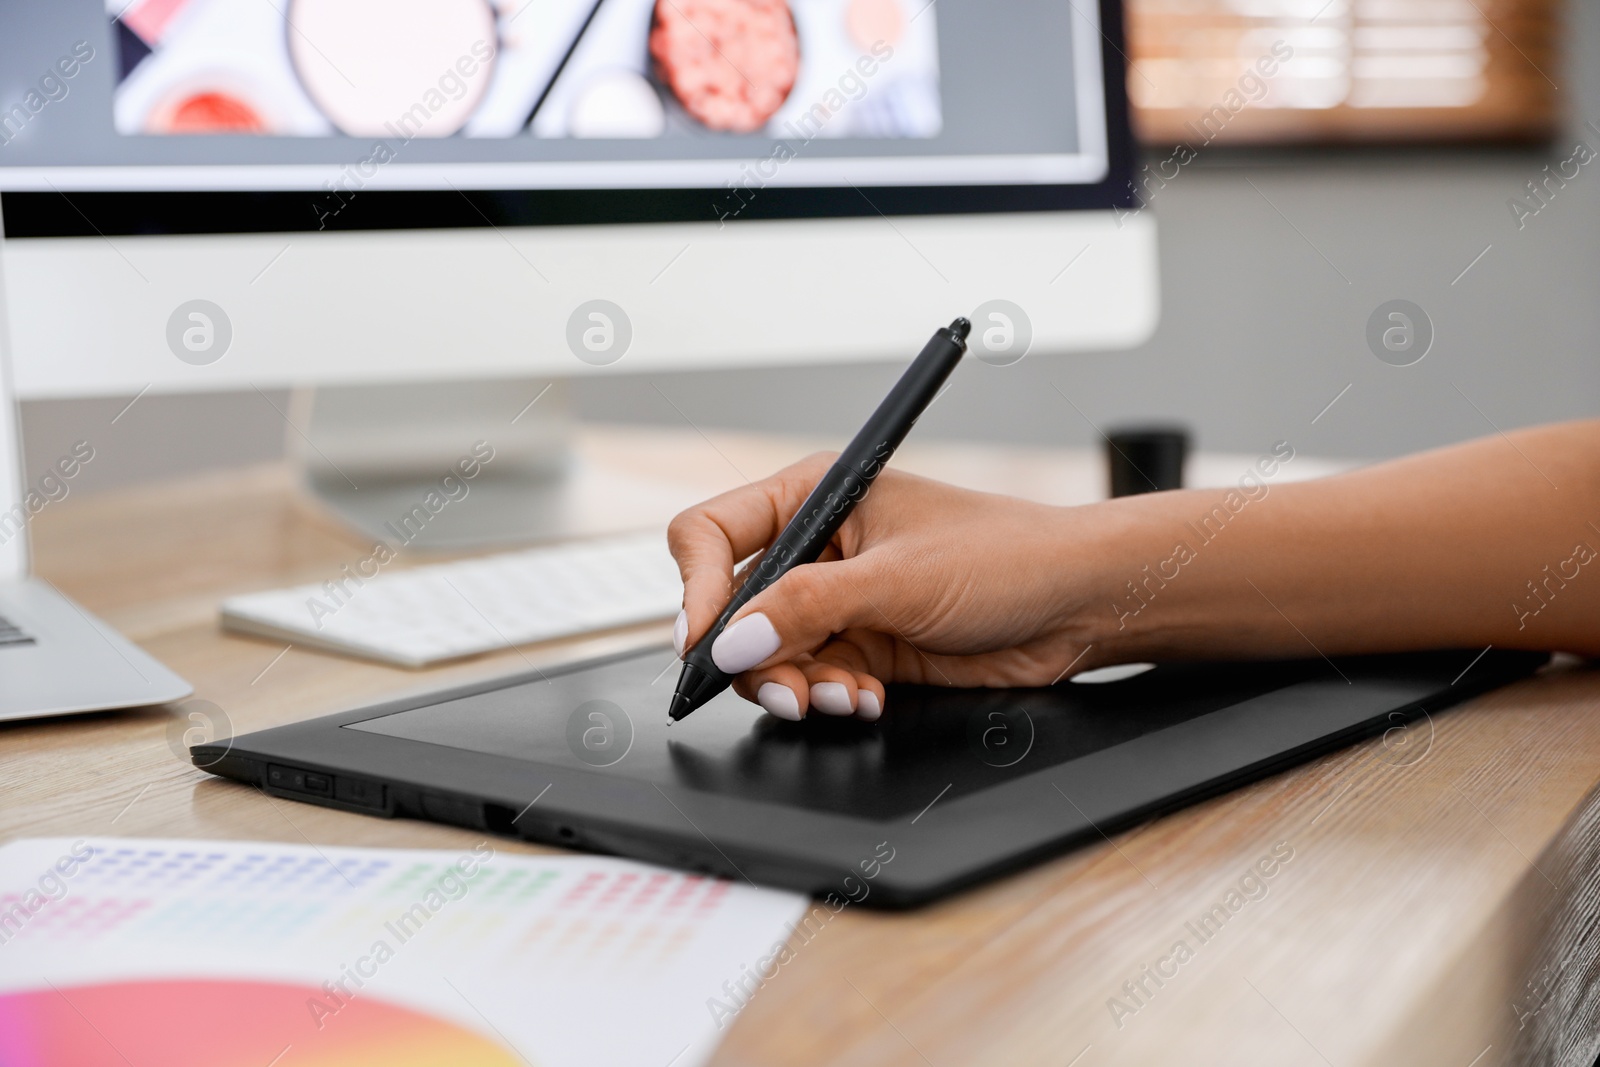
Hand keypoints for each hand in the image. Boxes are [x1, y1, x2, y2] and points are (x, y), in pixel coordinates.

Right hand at [667, 453, 1101, 720]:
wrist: (1077, 605)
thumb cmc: (1007, 556)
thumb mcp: (898, 579)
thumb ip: (807, 609)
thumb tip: (732, 641)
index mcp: (815, 496)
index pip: (712, 534)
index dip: (697, 588)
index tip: (705, 641)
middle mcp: (817, 547)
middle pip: (733, 609)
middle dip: (754, 656)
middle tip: (787, 689)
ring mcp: (838, 601)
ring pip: (768, 655)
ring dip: (797, 685)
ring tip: (842, 696)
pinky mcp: (862, 647)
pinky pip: (812, 680)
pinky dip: (830, 697)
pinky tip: (867, 698)